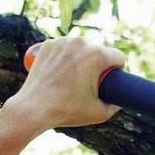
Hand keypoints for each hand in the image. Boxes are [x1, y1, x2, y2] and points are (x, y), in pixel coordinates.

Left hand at [6, 35, 124, 133]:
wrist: (34, 108)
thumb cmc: (67, 111)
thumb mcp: (99, 113)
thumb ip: (116, 106)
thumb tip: (121, 101)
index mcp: (97, 55)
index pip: (118, 57)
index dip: (117, 71)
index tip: (109, 82)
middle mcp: (81, 42)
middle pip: (99, 51)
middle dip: (98, 65)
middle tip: (87, 84)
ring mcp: (63, 41)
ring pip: (81, 47)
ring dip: (82, 58)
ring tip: (73, 79)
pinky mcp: (48, 44)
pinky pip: (64, 48)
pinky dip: (64, 57)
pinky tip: (60, 72)